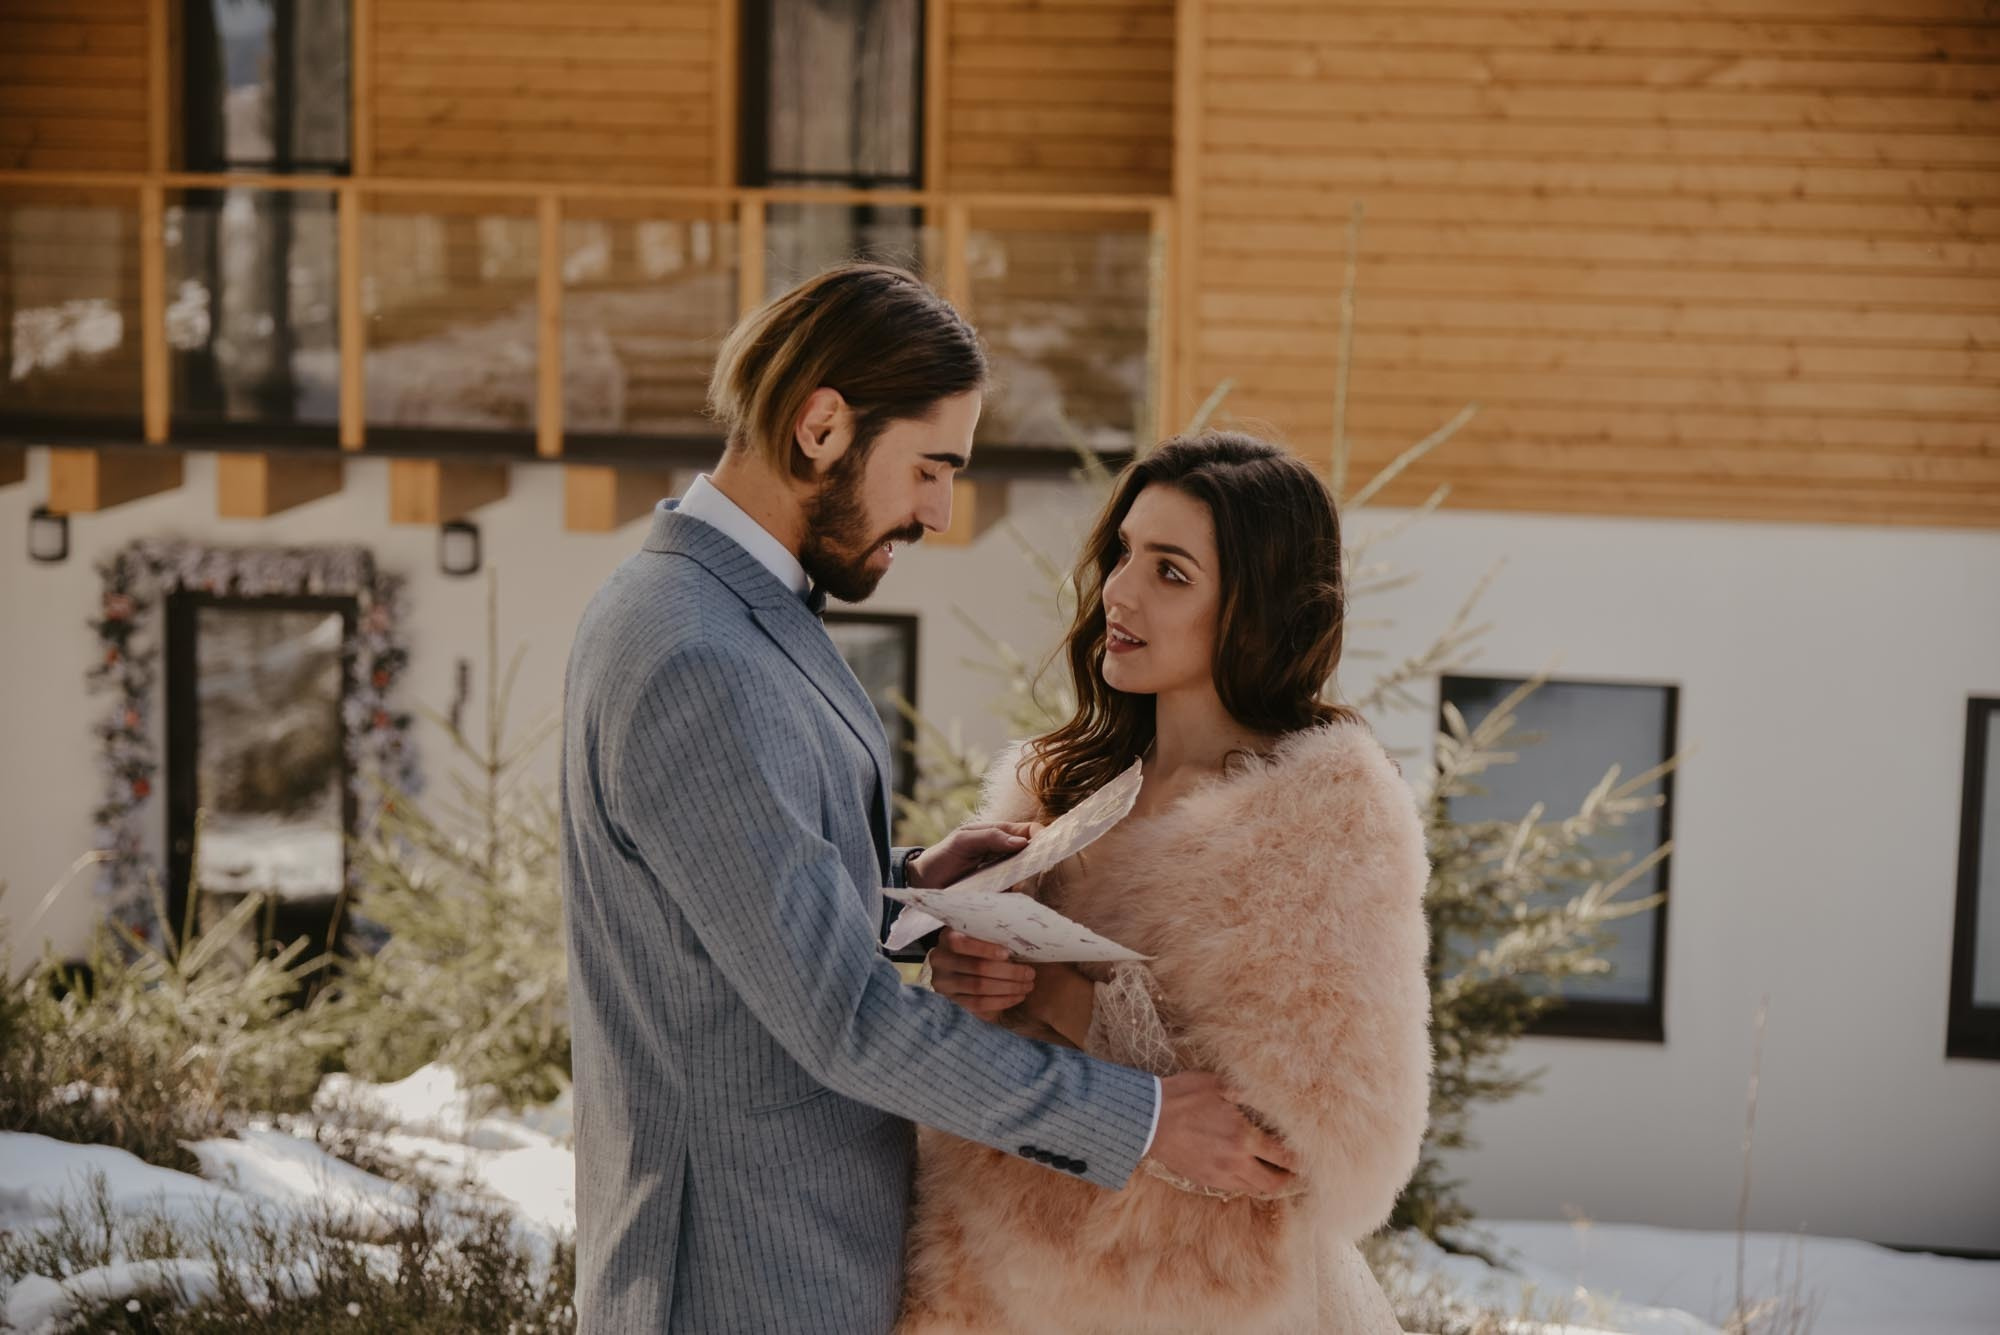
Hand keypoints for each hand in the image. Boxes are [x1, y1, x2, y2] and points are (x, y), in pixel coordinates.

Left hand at [908, 821, 1033, 889]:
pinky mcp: (999, 895)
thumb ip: (989, 837)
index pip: (1030, 831)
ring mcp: (1004, 875)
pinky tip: (1010, 903)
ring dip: (1026, 884)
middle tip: (1026, 875)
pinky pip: (1015, 896)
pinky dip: (1017, 899)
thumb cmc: (942, 857)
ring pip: (1027, 877)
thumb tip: (1021, 842)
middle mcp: (1006, 854)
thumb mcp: (962, 841)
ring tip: (1013, 890)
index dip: (1042, 838)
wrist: (923, 885)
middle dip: (1036, 864)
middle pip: (1034, 855)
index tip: (1043, 851)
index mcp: (999, 834)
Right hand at [925, 929, 1035, 1019]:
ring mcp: (944, 982)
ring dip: (1009, 988)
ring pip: (979, 987)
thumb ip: (993, 933)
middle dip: (1008, 972)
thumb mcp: (980, 934)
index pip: (961, 943)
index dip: (985, 949)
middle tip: (1030, 973)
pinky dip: (1002, 1001)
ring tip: (1027, 985)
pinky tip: (1017, 997)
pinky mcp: (953, 1000)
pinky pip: (978, 1004)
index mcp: (947, 937)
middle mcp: (940, 960)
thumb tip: (1022, 929)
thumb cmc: (980, 944)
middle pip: (976, 967)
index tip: (1008, 953)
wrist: (960, 965)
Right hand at [1148, 1072, 1297, 1195]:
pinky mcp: (1205, 1180)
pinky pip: (1235, 1188)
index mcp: (1244, 1137)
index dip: (1300, 1160)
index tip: (1310, 1157)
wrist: (1148, 1120)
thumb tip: (1271, 1095)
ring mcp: (1220, 1174)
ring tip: (1277, 1174)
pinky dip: (1247, 1183)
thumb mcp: (1218, 1085)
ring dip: (1269, 1184)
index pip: (1284, 1157)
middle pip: (1274, 1182)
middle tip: (1297, 1171)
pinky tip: (1249, 1172)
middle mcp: (1236, 1161)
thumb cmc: (1183, 1096)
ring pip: (1255, 1189)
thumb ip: (1248, 1092)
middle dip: (1290, 1179)